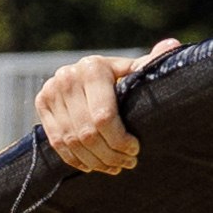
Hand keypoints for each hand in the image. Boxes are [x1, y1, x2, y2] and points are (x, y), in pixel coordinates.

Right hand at [31, 43, 173, 170]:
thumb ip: (152, 63)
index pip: (103, 117)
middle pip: (88, 133)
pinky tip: (93, 166)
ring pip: (73, 141)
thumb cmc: (119, 76)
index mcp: (93, 68)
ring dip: (96, 161)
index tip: (135, 149)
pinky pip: (57, 142)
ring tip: (114, 167)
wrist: (85, 73)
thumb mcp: (135, 70)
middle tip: (128, 163)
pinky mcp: (41, 104)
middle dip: (110, 154)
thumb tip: (172, 45)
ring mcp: (51, 91)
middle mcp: (67, 77)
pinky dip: (76, 160)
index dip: (120, 140)